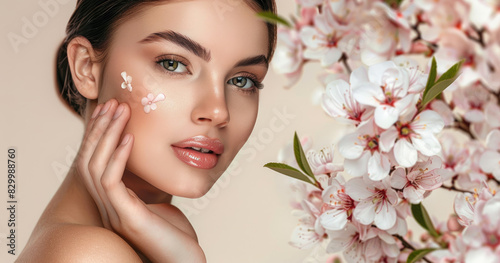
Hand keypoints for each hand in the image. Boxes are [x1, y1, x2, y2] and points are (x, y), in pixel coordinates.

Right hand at [75, 98, 205, 261]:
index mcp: (111, 201)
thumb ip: (146, 182)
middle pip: (88, 160)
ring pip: (95, 167)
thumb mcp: (156, 199)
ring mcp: (112, 213)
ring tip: (120, 111)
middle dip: (99, 128)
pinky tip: (130, 139)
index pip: (95, 161)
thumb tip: (151, 157)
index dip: (99, 134)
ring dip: (107, 135)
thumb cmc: (175, 232)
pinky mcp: (125, 217)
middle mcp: (106, 206)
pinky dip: (118, 157)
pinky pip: (111, 182)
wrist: (184, 259)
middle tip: (111, 102)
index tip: (110, 109)